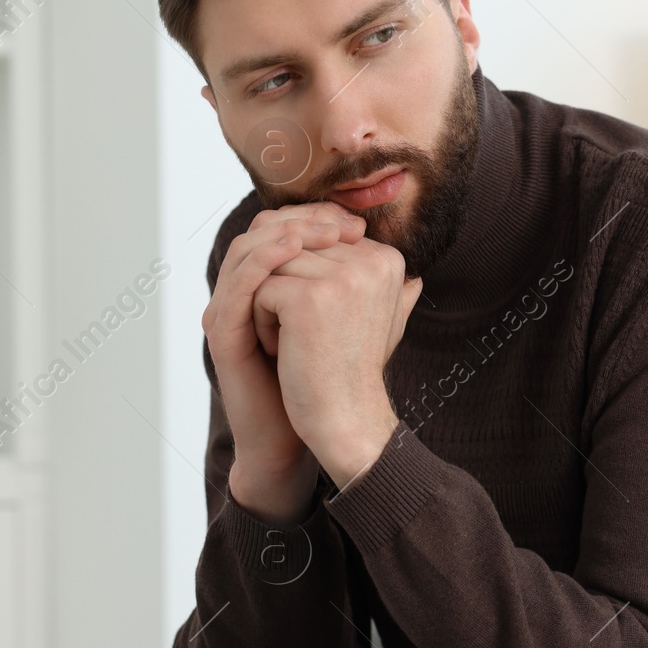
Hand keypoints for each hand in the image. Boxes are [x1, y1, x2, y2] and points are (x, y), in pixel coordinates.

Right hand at [203, 201, 366, 522]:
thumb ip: (376, 302)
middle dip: (303, 218)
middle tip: (341, 225)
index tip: (357, 225)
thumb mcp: (358, 332)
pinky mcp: (223, 331)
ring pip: (246, 248)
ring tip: (322, 234)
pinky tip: (292, 255)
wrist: (309, 428)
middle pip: (264, 228)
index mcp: (273, 284)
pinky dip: (262, 262)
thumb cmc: (330, 381)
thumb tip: (416, 274)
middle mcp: (246, 291)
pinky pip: (235, 284)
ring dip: (285, 233)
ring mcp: (230, 309)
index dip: (318, 216)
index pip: (286, 226)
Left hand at [253, 236, 421, 489]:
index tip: (324, 325)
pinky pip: (259, 290)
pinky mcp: (309, 298)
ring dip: (270, 308)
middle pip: (293, 251)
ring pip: (273, 268)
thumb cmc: (351, 370)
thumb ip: (368, 265)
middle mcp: (372, 261)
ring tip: (295, 344)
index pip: (317, 239)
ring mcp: (342, 277)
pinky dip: (261, 324)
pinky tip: (285, 353)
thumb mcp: (373, 309)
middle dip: (284, 290)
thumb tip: (363, 226)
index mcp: (388, 258)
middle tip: (304, 337)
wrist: (346, 421)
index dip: (304, 280)